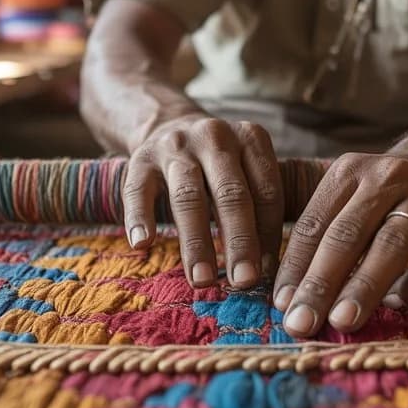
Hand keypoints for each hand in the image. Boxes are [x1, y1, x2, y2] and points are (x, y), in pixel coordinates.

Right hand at [123, 115, 282, 289]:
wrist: (169, 126)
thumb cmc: (218, 166)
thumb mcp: (245, 171)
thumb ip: (257, 209)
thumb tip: (266, 271)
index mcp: (251, 138)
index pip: (266, 192)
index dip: (268, 236)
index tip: (267, 274)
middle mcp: (215, 136)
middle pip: (231, 195)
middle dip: (239, 242)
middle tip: (243, 281)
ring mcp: (176, 146)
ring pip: (188, 197)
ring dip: (197, 242)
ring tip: (201, 280)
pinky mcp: (141, 158)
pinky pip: (138, 191)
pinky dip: (140, 217)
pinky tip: (143, 244)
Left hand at [271, 151, 407, 336]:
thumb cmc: (382, 194)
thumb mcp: (347, 195)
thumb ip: (321, 236)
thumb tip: (289, 299)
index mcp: (347, 173)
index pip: (314, 224)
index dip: (294, 266)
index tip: (280, 305)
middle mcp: (385, 179)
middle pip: (348, 234)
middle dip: (321, 283)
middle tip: (301, 322)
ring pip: (391, 245)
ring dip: (363, 286)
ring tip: (342, 322)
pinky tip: (397, 305)